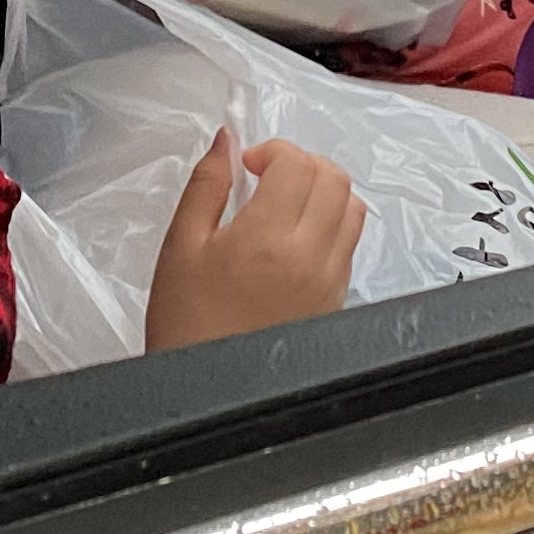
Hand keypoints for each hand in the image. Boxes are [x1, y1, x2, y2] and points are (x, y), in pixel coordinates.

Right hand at [144, 130, 362, 349]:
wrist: (203, 391)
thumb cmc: (187, 324)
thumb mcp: (181, 246)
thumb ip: (206, 185)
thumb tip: (225, 142)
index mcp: (267, 237)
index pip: (296, 163)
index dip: (272, 150)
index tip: (248, 166)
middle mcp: (309, 256)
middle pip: (334, 178)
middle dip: (301, 165)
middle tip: (267, 178)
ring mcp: (329, 280)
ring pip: (352, 208)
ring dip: (323, 192)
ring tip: (286, 205)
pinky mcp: (336, 301)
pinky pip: (350, 244)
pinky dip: (332, 226)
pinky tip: (295, 239)